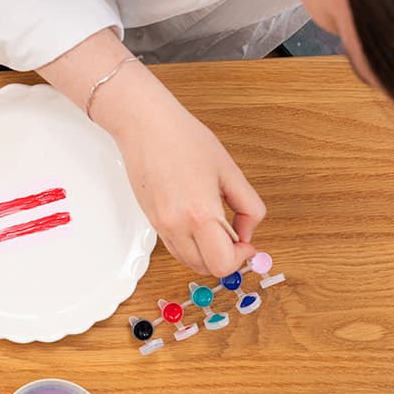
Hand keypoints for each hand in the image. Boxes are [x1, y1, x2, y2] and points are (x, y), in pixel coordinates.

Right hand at [38, 30, 265, 276]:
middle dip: (226, 259)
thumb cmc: (184, 139)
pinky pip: (176, 249)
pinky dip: (192, 248)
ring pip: (190, 263)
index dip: (240, 257)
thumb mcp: (230, 171)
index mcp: (201, 213)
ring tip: (218, 231)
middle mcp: (177, 226)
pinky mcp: (152, 223)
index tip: (247, 242)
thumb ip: (248, 206)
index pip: (223, 263)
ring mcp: (161, 226)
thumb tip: (247, 232)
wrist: (145, 125)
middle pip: (206, 269)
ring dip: (208, 255)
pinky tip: (200, 227)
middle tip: (236, 239)